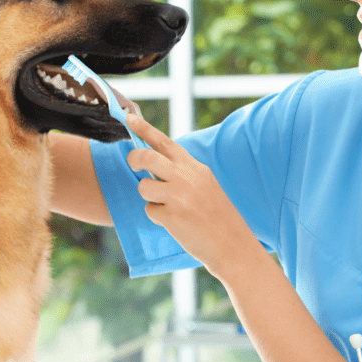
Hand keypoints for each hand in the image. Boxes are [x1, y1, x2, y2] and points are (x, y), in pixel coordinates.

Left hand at [124, 113, 252, 275]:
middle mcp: (186, 177)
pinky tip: (176, 223)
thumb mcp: (205, 185)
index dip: (144, 129)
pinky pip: (150, 210)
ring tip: (168, 207)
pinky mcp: (172, 216)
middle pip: (147, 157)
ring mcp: (179, 196)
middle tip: (133, 165)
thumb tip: (153, 162)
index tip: (128, 117)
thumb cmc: (217, 216)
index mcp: (195, 167)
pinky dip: (158, 217)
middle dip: (134, 159)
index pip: (165, 142)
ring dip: (149, 197)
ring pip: (144, 186)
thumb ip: (182, 172)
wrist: (233, 245)